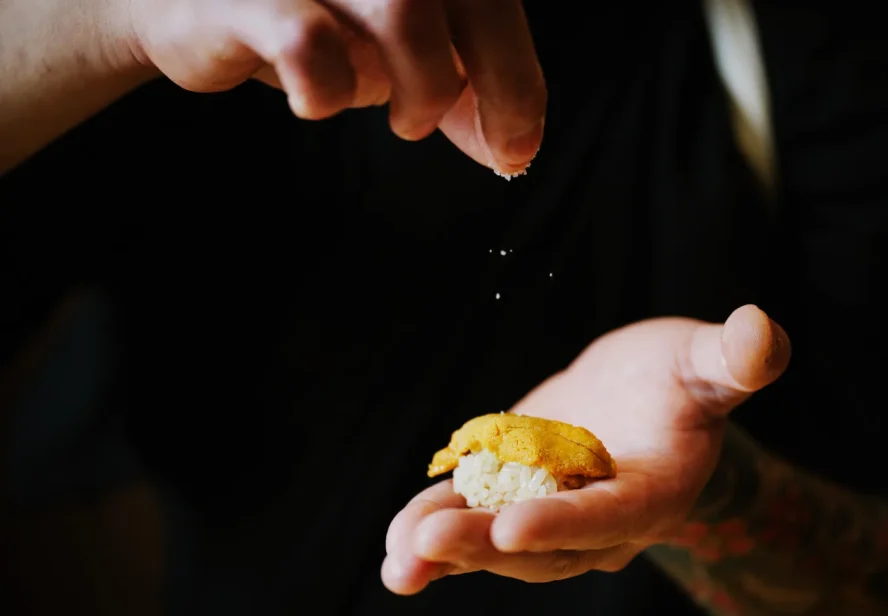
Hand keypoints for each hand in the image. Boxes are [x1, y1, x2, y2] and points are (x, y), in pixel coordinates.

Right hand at [128, 0, 545, 173]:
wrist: (187, 4)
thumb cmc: (304, 18)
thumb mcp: (393, 50)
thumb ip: (456, 85)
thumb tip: (511, 148)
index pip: (495, 0)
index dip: (520, 78)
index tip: (517, 147)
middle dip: (498, 86)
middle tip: (485, 144)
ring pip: (405, 12)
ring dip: (422, 88)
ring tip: (404, 120)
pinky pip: (308, 41)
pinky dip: (328, 89)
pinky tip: (317, 101)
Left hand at [382, 305, 790, 593]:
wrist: (639, 401)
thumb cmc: (680, 380)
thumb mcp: (705, 363)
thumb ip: (732, 361)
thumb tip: (763, 331)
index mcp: (650, 494)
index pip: (606, 516)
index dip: (563, 524)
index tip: (512, 526)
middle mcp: (598, 522)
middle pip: (540, 545)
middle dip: (485, 546)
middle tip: (430, 543)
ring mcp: (549, 514)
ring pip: (497, 544)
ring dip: (448, 553)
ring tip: (401, 561)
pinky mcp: (510, 498)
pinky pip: (472, 524)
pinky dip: (434, 537)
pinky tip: (397, 551)